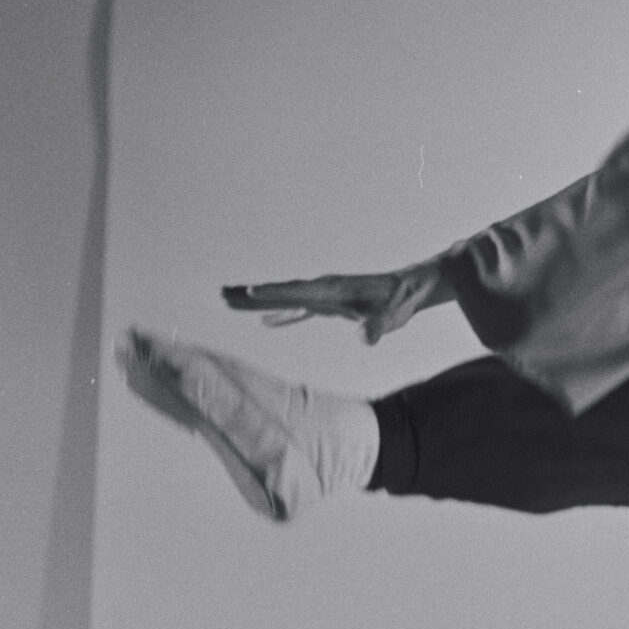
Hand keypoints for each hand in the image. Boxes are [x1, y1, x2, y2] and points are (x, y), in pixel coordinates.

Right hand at [222, 258, 448, 343]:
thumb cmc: (397, 303)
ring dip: (257, 300)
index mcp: (331, 290)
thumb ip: (376, 328)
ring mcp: (323, 295)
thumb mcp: (388, 318)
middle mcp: (321, 289)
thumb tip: (367, 339)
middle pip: (280, 292)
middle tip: (220, 293)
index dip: (274, 294)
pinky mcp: (328, 303)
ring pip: (284, 298)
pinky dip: (281, 314)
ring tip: (228, 299)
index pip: (296, 292)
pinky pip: (297, 308)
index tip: (250, 292)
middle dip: (250, 294)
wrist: (408, 289)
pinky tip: (266, 322)